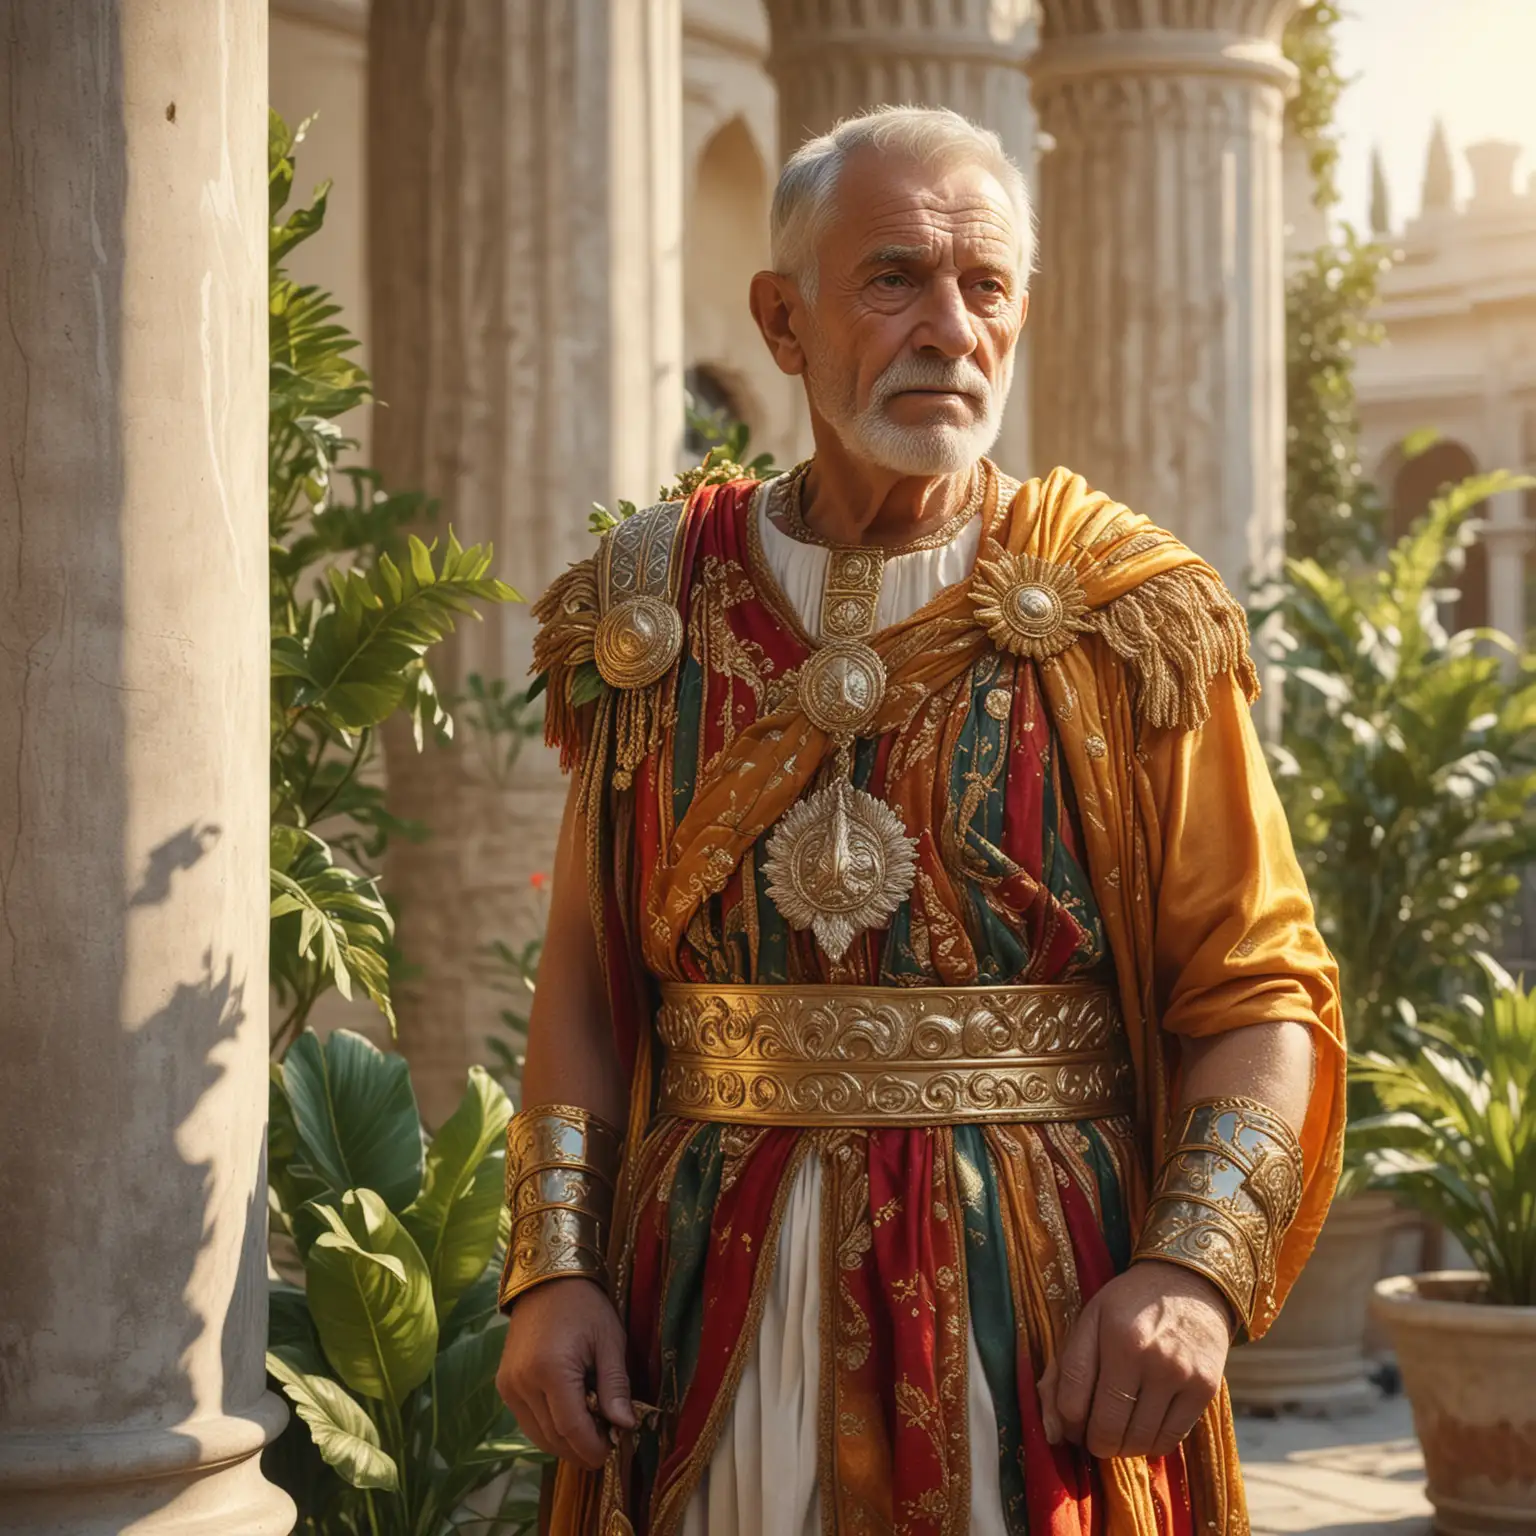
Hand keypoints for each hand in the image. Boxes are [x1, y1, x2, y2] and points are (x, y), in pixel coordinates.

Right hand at [496, 1278, 635, 1470]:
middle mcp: (522, 1383)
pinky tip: (570, 1415)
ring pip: (538, 1435)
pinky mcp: (504, 1386)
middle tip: (608, 1440)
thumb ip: (615, 1386)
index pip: (572, 1429)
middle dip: (582, 1448)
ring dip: (565, 1441)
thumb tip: (626, 1427)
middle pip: (554, 1438)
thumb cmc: (585, 1306)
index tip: (614, 1450)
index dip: (594, 1448)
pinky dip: (549, 1428)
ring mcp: (509, 1386)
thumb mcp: (609, 1341)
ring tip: (591, 1428)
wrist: (547, 1280)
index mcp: (551, 1370)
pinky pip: (527, 1421)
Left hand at [1036, 1261, 1231, 1461]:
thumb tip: (1052, 1433)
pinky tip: (1144, 1427)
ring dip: (1123, 1446)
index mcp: (1109, 1335)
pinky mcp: (1203, 1389)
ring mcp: (1177, 1374)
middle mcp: (1144, 1355)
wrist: (1189, 1283)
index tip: (1074, 1422)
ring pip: (1138, 1441)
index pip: (1074, 1404)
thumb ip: (1063, 1371)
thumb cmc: (1129, 1304)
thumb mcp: (1088, 1319)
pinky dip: (1151, 1444)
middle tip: (1096, 1432)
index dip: (1068, 1424)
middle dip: (1095, 1441)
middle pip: (1107, 1429)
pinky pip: (1169, 1440)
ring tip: (1121, 1429)